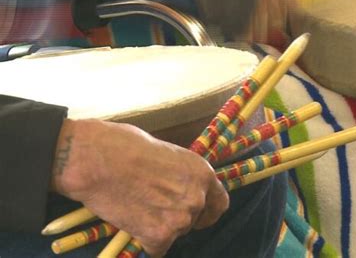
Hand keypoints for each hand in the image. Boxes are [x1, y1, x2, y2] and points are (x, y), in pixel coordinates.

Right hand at [50, 119, 228, 255]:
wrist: (96, 161)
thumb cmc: (125, 147)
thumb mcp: (167, 154)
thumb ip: (181, 175)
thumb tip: (179, 186)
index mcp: (202, 174)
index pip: (219, 204)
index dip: (206, 210)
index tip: (196, 213)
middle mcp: (197, 198)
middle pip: (195, 220)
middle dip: (177, 217)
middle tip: (153, 206)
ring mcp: (179, 219)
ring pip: (175, 234)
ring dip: (159, 227)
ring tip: (137, 207)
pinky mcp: (159, 237)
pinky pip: (156, 248)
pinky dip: (144, 240)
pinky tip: (130, 220)